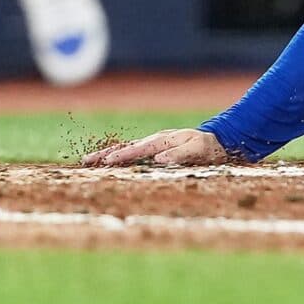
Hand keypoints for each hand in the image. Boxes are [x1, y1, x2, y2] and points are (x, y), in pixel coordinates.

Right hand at [81, 127, 244, 167]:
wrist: (218, 141)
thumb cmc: (208, 147)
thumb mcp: (198, 150)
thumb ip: (179, 154)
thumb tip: (159, 159)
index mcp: (162, 140)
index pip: (137, 149)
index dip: (121, 156)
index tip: (106, 162)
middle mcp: (155, 141)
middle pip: (125, 147)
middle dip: (105, 154)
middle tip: (85, 161)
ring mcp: (154, 145)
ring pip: (126, 149)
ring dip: (108, 155)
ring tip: (89, 161)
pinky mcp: (155, 150)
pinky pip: (133, 153)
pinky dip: (118, 156)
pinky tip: (109, 163)